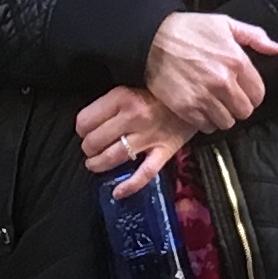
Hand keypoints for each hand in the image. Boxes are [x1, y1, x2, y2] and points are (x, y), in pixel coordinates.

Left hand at [76, 86, 192, 196]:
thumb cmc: (160, 92)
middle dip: (88, 148)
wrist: (196, 96)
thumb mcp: (131, 86)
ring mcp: (149, 136)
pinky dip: (129, 186)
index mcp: (123, 97)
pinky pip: (144, 173)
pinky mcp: (164, 151)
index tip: (85, 129)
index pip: (85, 120)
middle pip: (95, 141)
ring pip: (113, 157)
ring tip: (95, 164)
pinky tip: (117, 192)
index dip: (81, 127)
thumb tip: (88, 122)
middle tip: (91, 148)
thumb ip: (111, 102)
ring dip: (98, 164)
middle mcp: (134, 116)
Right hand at [144, 9, 277, 134]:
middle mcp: (223, 82)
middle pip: (244, 111)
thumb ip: (254, 36)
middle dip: (238, 106)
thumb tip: (276, 49)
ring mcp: (204, 97)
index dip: (252, 94)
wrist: (151, 38)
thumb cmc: (189, 29)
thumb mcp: (225, 24)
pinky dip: (205, 121)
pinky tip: (200, 108)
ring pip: (227, 122)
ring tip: (214, 104)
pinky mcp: (186, 108)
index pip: (258, 94)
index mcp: (236, 61)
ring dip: (223, 116)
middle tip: (228, 99)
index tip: (243, 91)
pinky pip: (206, 127)